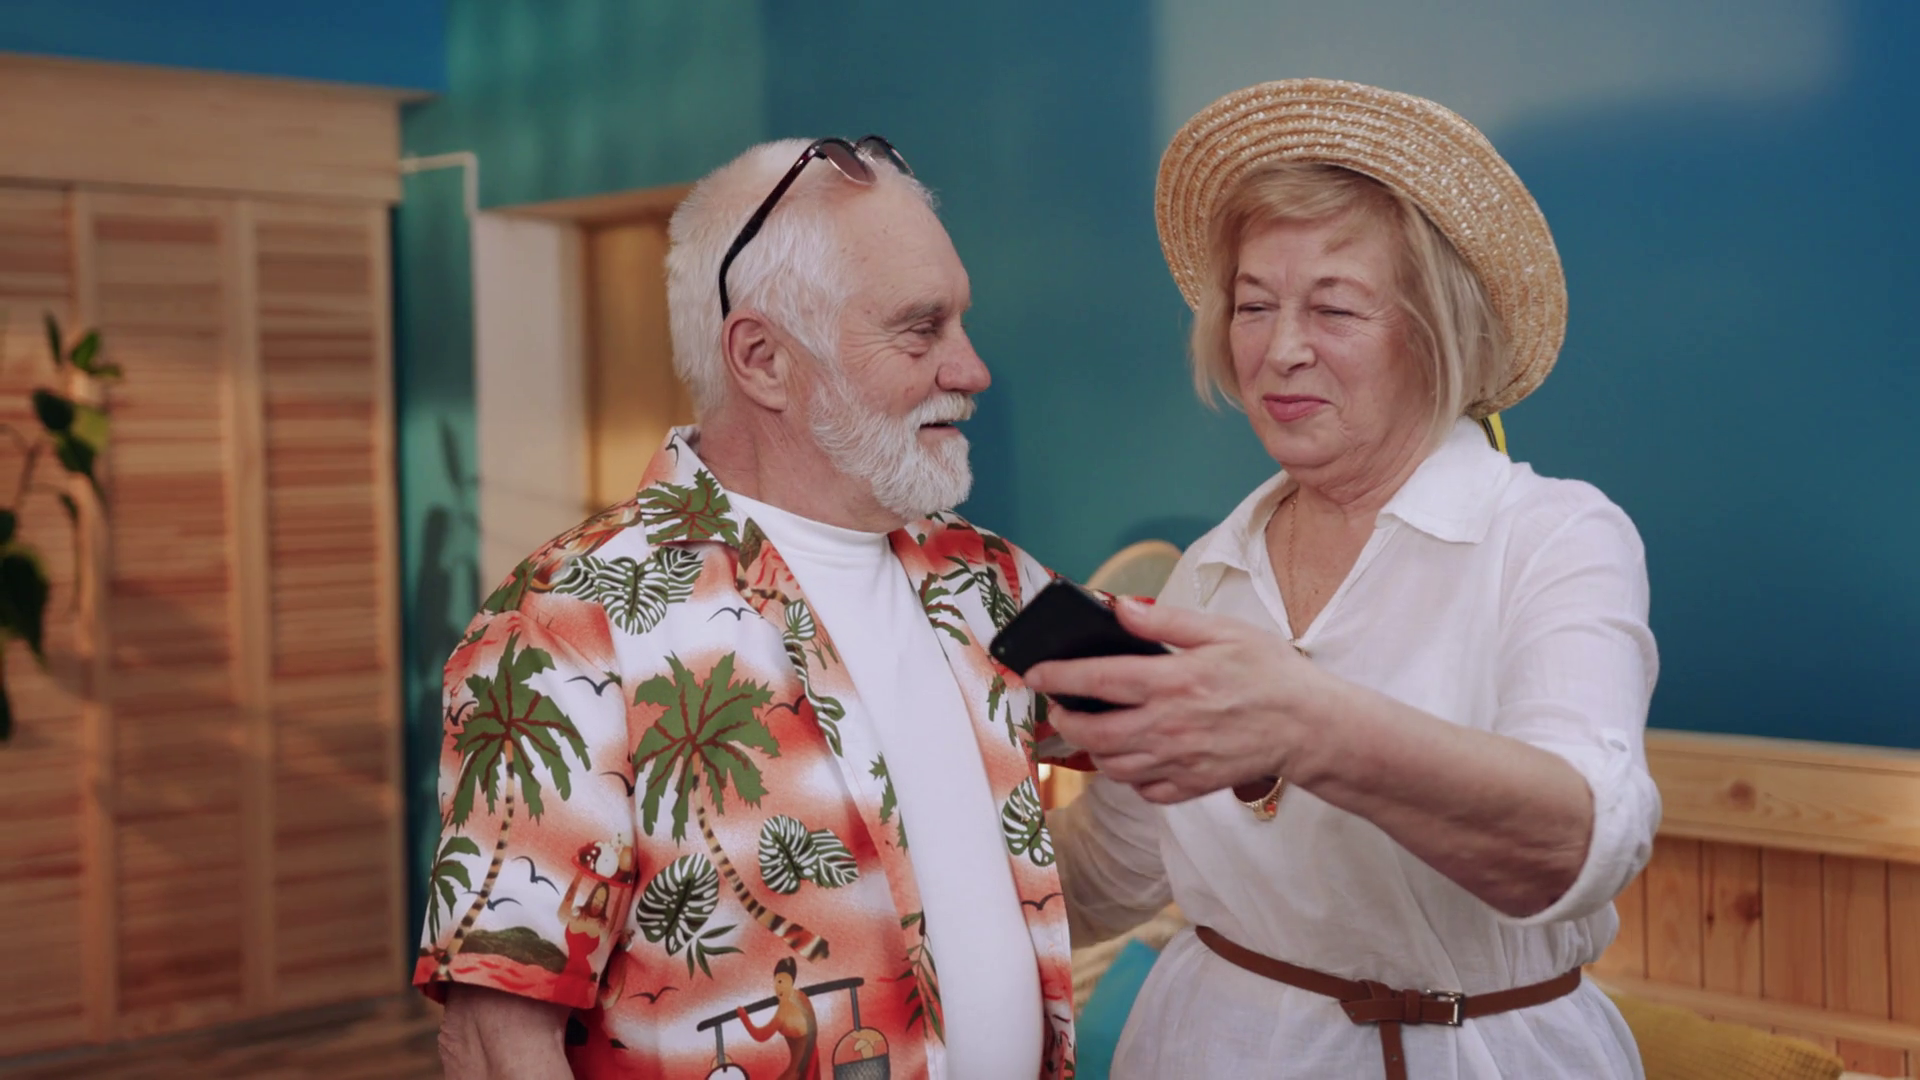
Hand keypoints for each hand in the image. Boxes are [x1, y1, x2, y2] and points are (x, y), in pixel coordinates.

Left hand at [1023, 598, 1325, 803]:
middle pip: (1093, 734)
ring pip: (1112, 766)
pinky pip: (1144, 790)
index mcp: (1172, 682)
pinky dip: (1129, 776)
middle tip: (1058, 707)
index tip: (1035, 673)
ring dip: (1091, 750)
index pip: (1096, 682)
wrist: (1312, 726)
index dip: (1057, 677)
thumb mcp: (1223, 631)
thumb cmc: (1271, 673)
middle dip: (1064, 720)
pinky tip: (1133, 756)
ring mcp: (1179, 762)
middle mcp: (1168, 727)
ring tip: (1091, 730)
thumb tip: (1119, 609)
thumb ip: (1165, 622)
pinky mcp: (1192, 786)